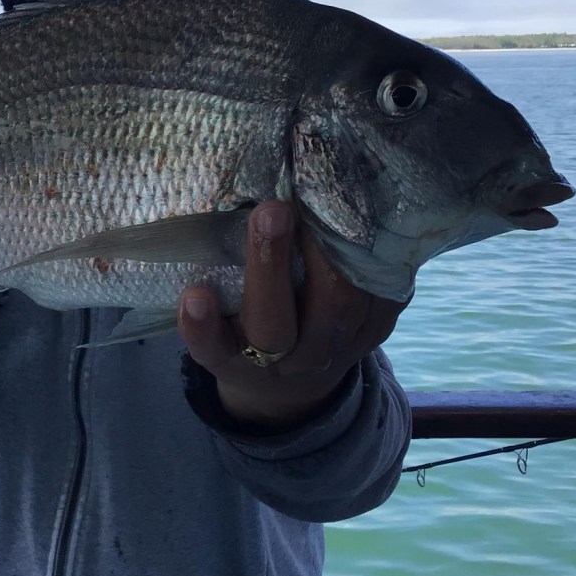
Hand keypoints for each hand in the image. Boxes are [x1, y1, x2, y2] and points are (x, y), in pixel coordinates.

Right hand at [178, 201, 405, 428]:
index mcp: (230, 358)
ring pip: (340, 306)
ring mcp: (330, 354)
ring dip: (331, 250)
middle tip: (270, 210)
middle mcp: (280, 365)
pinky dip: (373, 255)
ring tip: (321, 200)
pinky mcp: (371, 336)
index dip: (202, 327)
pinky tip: (362, 218)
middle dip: (271, 265)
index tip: (195, 295)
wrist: (292, 380)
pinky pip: (380, 296)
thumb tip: (229, 195)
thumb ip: (217, 272)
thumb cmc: (243, 327)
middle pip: (275, 323)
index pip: (211, 347)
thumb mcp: (219, 313)